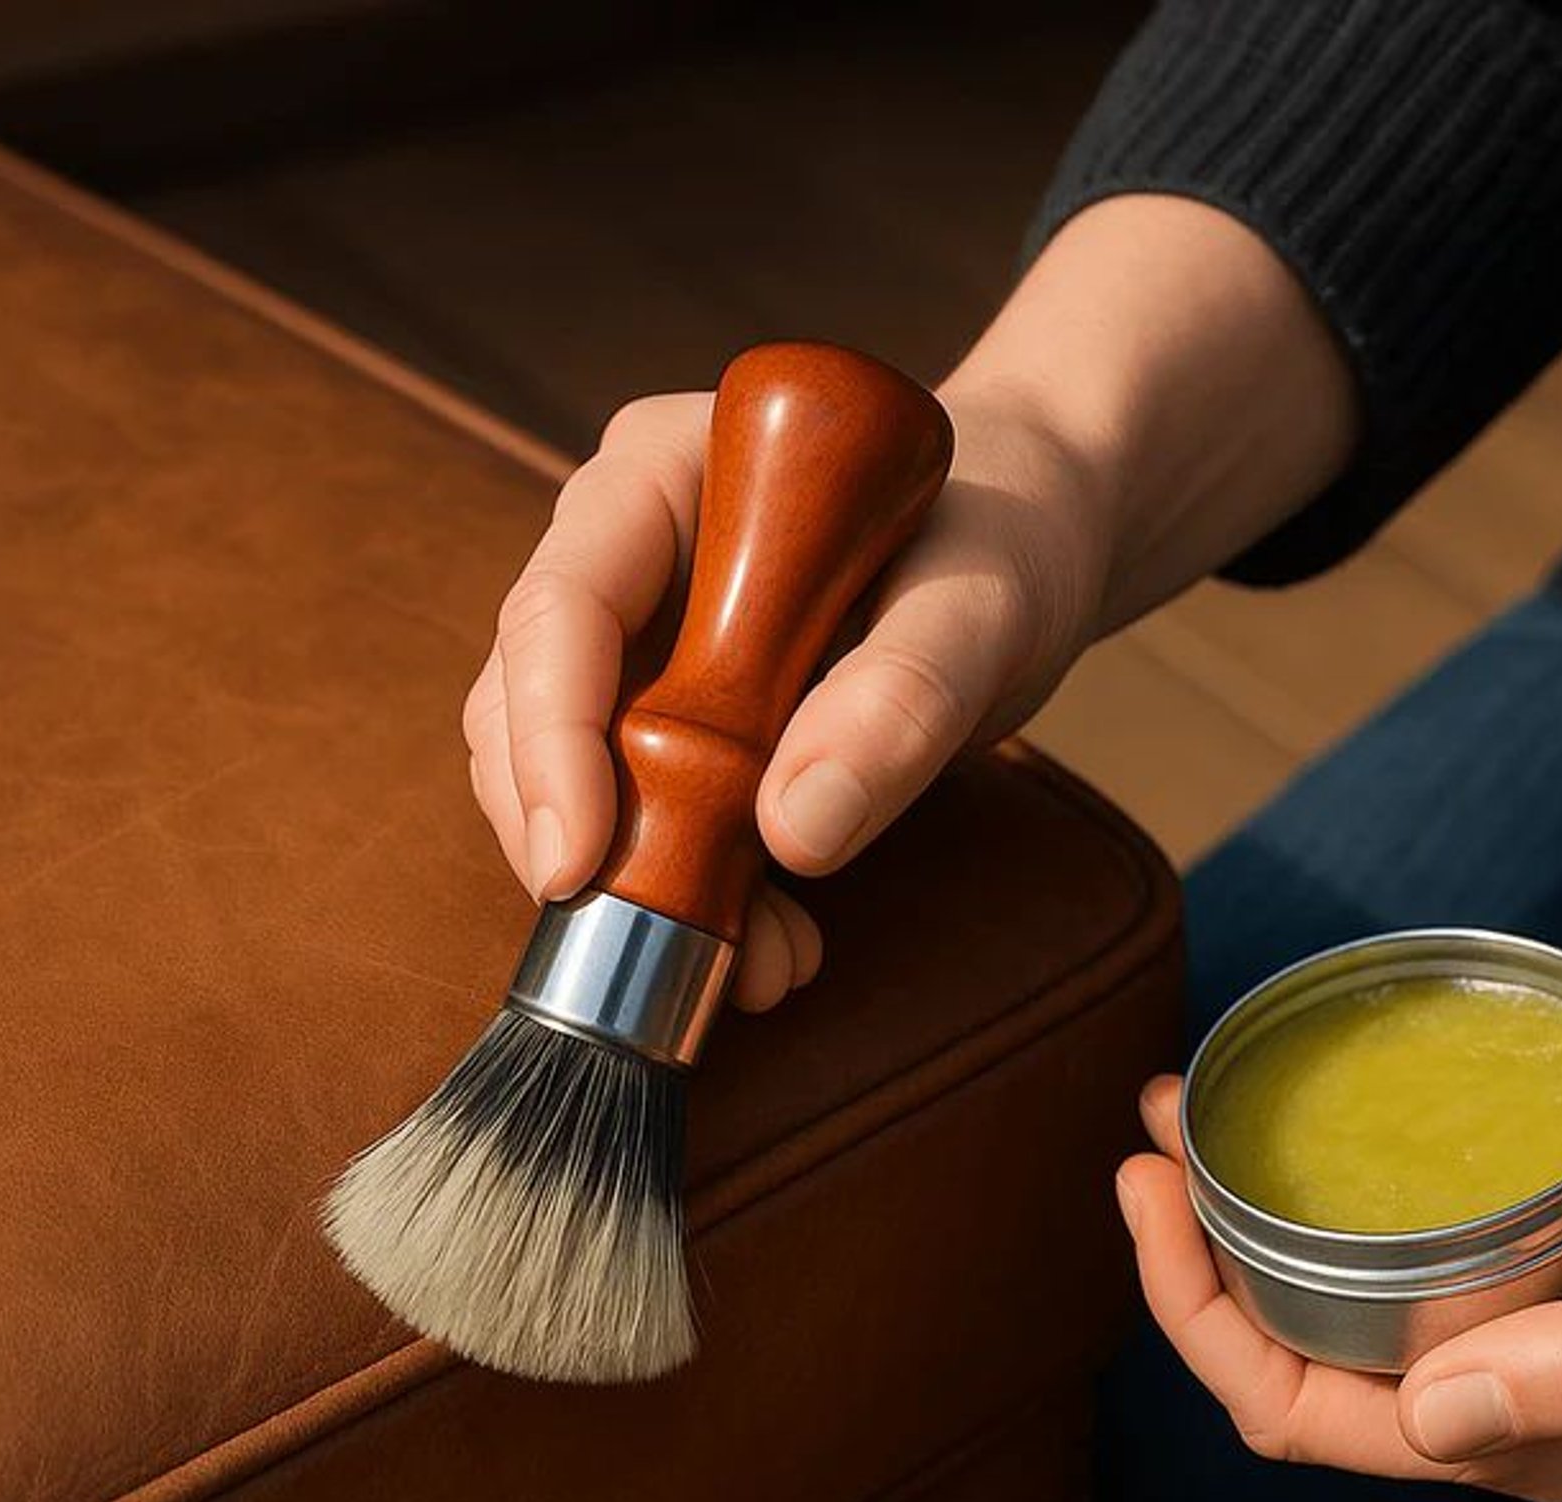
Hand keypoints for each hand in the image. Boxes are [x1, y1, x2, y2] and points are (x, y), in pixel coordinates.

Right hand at [462, 383, 1106, 1010]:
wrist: (1033, 554)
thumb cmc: (1005, 539)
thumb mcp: (982, 605)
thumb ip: (902, 695)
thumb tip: (797, 827)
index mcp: (664, 475)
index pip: (560, 604)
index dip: (549, 738)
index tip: (578, 862)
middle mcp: (629, 556)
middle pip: (528, 705)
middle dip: (585, 840)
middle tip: (671, 947)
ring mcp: (646, 645)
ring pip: (576, 780)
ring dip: (644, 886)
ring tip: (765, 966)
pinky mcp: (681, 723)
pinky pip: (649, 820)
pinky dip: (694, 894)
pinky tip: (779, 944)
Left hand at [1116, 959, 1561, 1501]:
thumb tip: (1432, 1427)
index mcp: (1524, 1425)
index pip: (1309, 1419)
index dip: (1203, 1330)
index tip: (1152, 1204)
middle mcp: (1481, 1374)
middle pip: (1279, 1356)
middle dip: (1186, 1269)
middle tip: (1145, 1150)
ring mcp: (1476, 1297)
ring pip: (1302, 1285)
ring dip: (1215, 1215)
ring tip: (1170, 1111)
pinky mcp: (1482, 1220)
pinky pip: (1351, 1216)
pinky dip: (1280, 1170)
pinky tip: (1238, 1098)